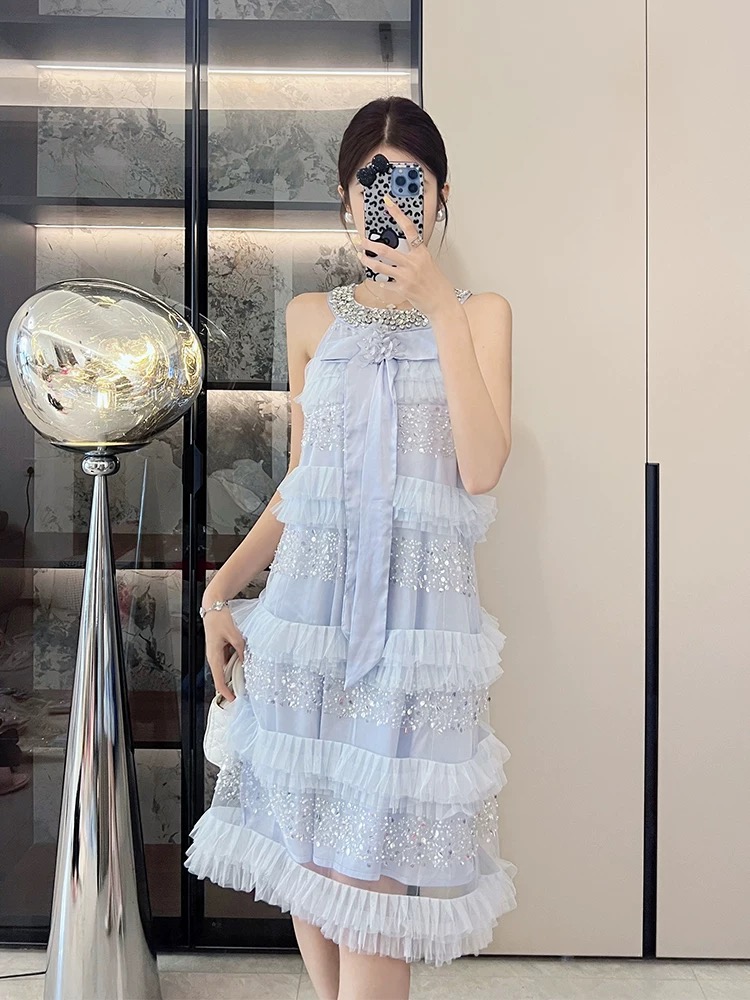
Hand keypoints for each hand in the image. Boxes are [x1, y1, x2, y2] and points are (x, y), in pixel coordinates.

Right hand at [203, 607, 244, 703]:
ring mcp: (216, 652)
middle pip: (221, 676)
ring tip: (245, 677)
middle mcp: (213, 656)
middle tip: (242, 691)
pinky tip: (243, 661)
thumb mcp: (235, 635)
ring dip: (234, 672)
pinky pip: (227, 659)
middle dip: (230, 685)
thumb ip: (241, 650)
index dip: (225, 692)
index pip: (218, 679)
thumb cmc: (220, 619)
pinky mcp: (219, 647)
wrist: (214, 606)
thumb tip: (246, 662)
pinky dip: (235, 662)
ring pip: (226, 667)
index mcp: (214, 656)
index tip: (232, 699)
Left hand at [357, 195, 456, 317]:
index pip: (408, 228)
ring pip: (380, 266)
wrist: (442, 303)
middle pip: (385, 249)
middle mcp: (413, 263)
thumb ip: (414, 256)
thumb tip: (400, 251)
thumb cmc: (437, 284)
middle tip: (361, 240)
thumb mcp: (428, 263)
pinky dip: (380, 281)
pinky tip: (378, 279)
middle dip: (369, 244)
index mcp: (421, 253)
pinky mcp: (402, 289)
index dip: (397, 213)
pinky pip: (385, 283)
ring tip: (361, 257)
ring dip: (367, 261)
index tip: (388, 203)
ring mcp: (406, 276)